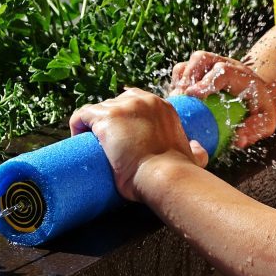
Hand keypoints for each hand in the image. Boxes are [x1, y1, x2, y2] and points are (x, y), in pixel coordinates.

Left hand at [69, 88, 208, 201]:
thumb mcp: (193, 156)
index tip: (121, 136)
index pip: (136, 100)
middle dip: (110, 121)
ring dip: (93, 125)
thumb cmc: (178, 170)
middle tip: (107, 144)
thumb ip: (197, 152)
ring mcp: (123, 107)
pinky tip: (78, 138)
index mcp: (162, 106)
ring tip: (91, 145)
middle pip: (116, 103)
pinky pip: (82, 115)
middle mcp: (143, 100)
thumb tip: (198, 149)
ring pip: (99, 109)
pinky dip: (77, 125)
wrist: (165, 175)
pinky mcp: (105, 117)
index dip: (125, 117)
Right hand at [170, 51, 275, 148]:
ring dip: (179, 79)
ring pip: (189, 62)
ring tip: (175, 99)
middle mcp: (224, 63)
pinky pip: (183, 71)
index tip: (193, 95)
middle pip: (201, 58)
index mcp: (241, 74)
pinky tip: (176, 101)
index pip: (222, 71)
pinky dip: (176, 82)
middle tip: (180, 97)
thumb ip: (257, 129)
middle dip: (188, 76)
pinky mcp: (200, 69)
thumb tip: (238, 140)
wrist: (260, 91)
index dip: (206, 82)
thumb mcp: (267, 120)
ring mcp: (211, 64)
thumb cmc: (261, 108)